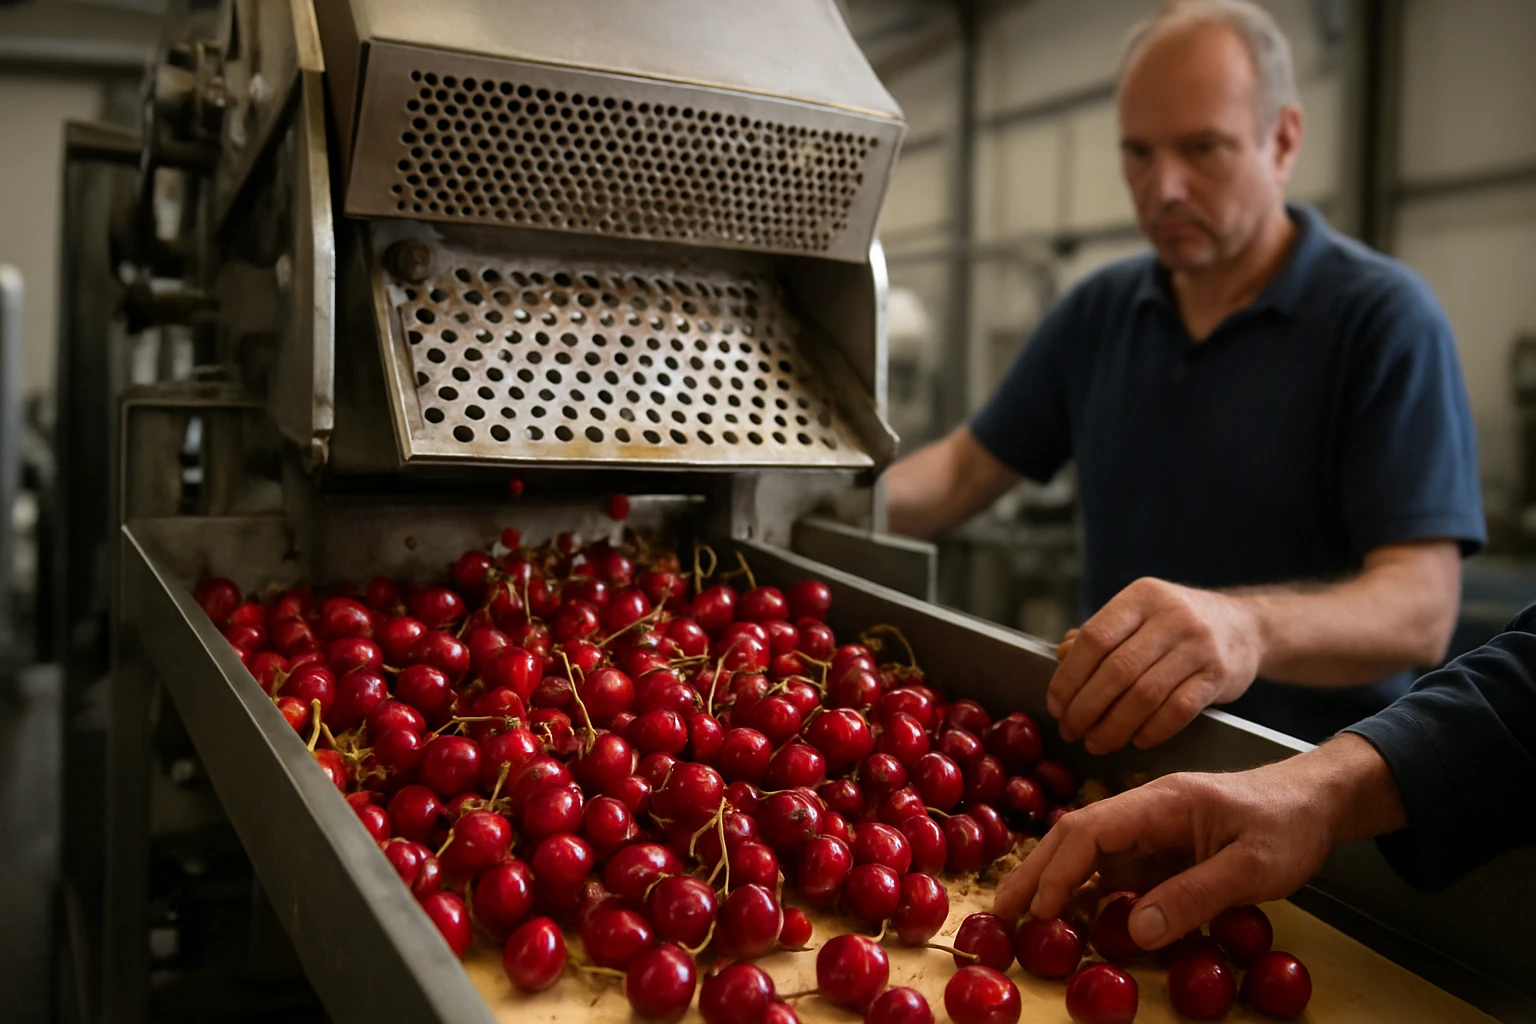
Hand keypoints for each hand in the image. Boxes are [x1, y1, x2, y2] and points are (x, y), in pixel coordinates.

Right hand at [991, 760, 1339, 947]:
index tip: (1041, 910)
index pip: (1090, 830)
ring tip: (1025, 916)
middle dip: (1036, 871)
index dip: (1059, 870)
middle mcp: (1145, 810)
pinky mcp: (1162, 848)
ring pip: (1089, 852)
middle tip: (1003, 910)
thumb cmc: (1288, 827)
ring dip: (1054, 881)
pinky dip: (1087, 890)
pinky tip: (1075, 916)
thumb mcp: (1252, 868)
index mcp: (1160, 803)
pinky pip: (1115, 869)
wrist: (1316, 803)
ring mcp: (1151, 829)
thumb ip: (1195, 896)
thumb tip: (1133, 931)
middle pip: (1074, 834)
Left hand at [1048, 578, 1262, 752]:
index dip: (1069, 677)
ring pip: (1145, 695)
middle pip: (1117, 670)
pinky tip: (1136, 741)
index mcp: (1142, 597)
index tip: (1055, 706)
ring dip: (1114, 726)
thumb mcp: (1138, 616)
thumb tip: (1060, 655)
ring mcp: (1199, 646)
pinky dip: (1152, 730)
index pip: (1095, 638)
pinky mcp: (1219, 675)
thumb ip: (1099, 635)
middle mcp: (1171, 616)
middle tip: (1071, 731)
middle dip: (1086, 708)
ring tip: (1096, 743)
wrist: (1245, 626)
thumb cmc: (1174, 625)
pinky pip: (1178, 710)